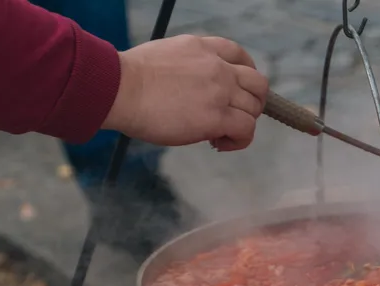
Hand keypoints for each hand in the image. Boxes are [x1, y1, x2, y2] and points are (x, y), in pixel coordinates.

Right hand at [102, 35, 268, 150]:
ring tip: (219, 135)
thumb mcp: (166, 55)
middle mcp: (218, 66)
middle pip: (257, 83)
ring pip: (254, 109)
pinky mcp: (216, 117)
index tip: (236, 92)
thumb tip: (188, 86)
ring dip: (242, 124)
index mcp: (204, 48)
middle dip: (251, 103)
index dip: (245, 76)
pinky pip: (246, 130)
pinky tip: (218, 144)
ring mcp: (220, 91)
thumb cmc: (130, 78)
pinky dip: (239, 141)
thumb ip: (186, 65)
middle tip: (232, 117)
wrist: (121, 89)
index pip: (240, 55)